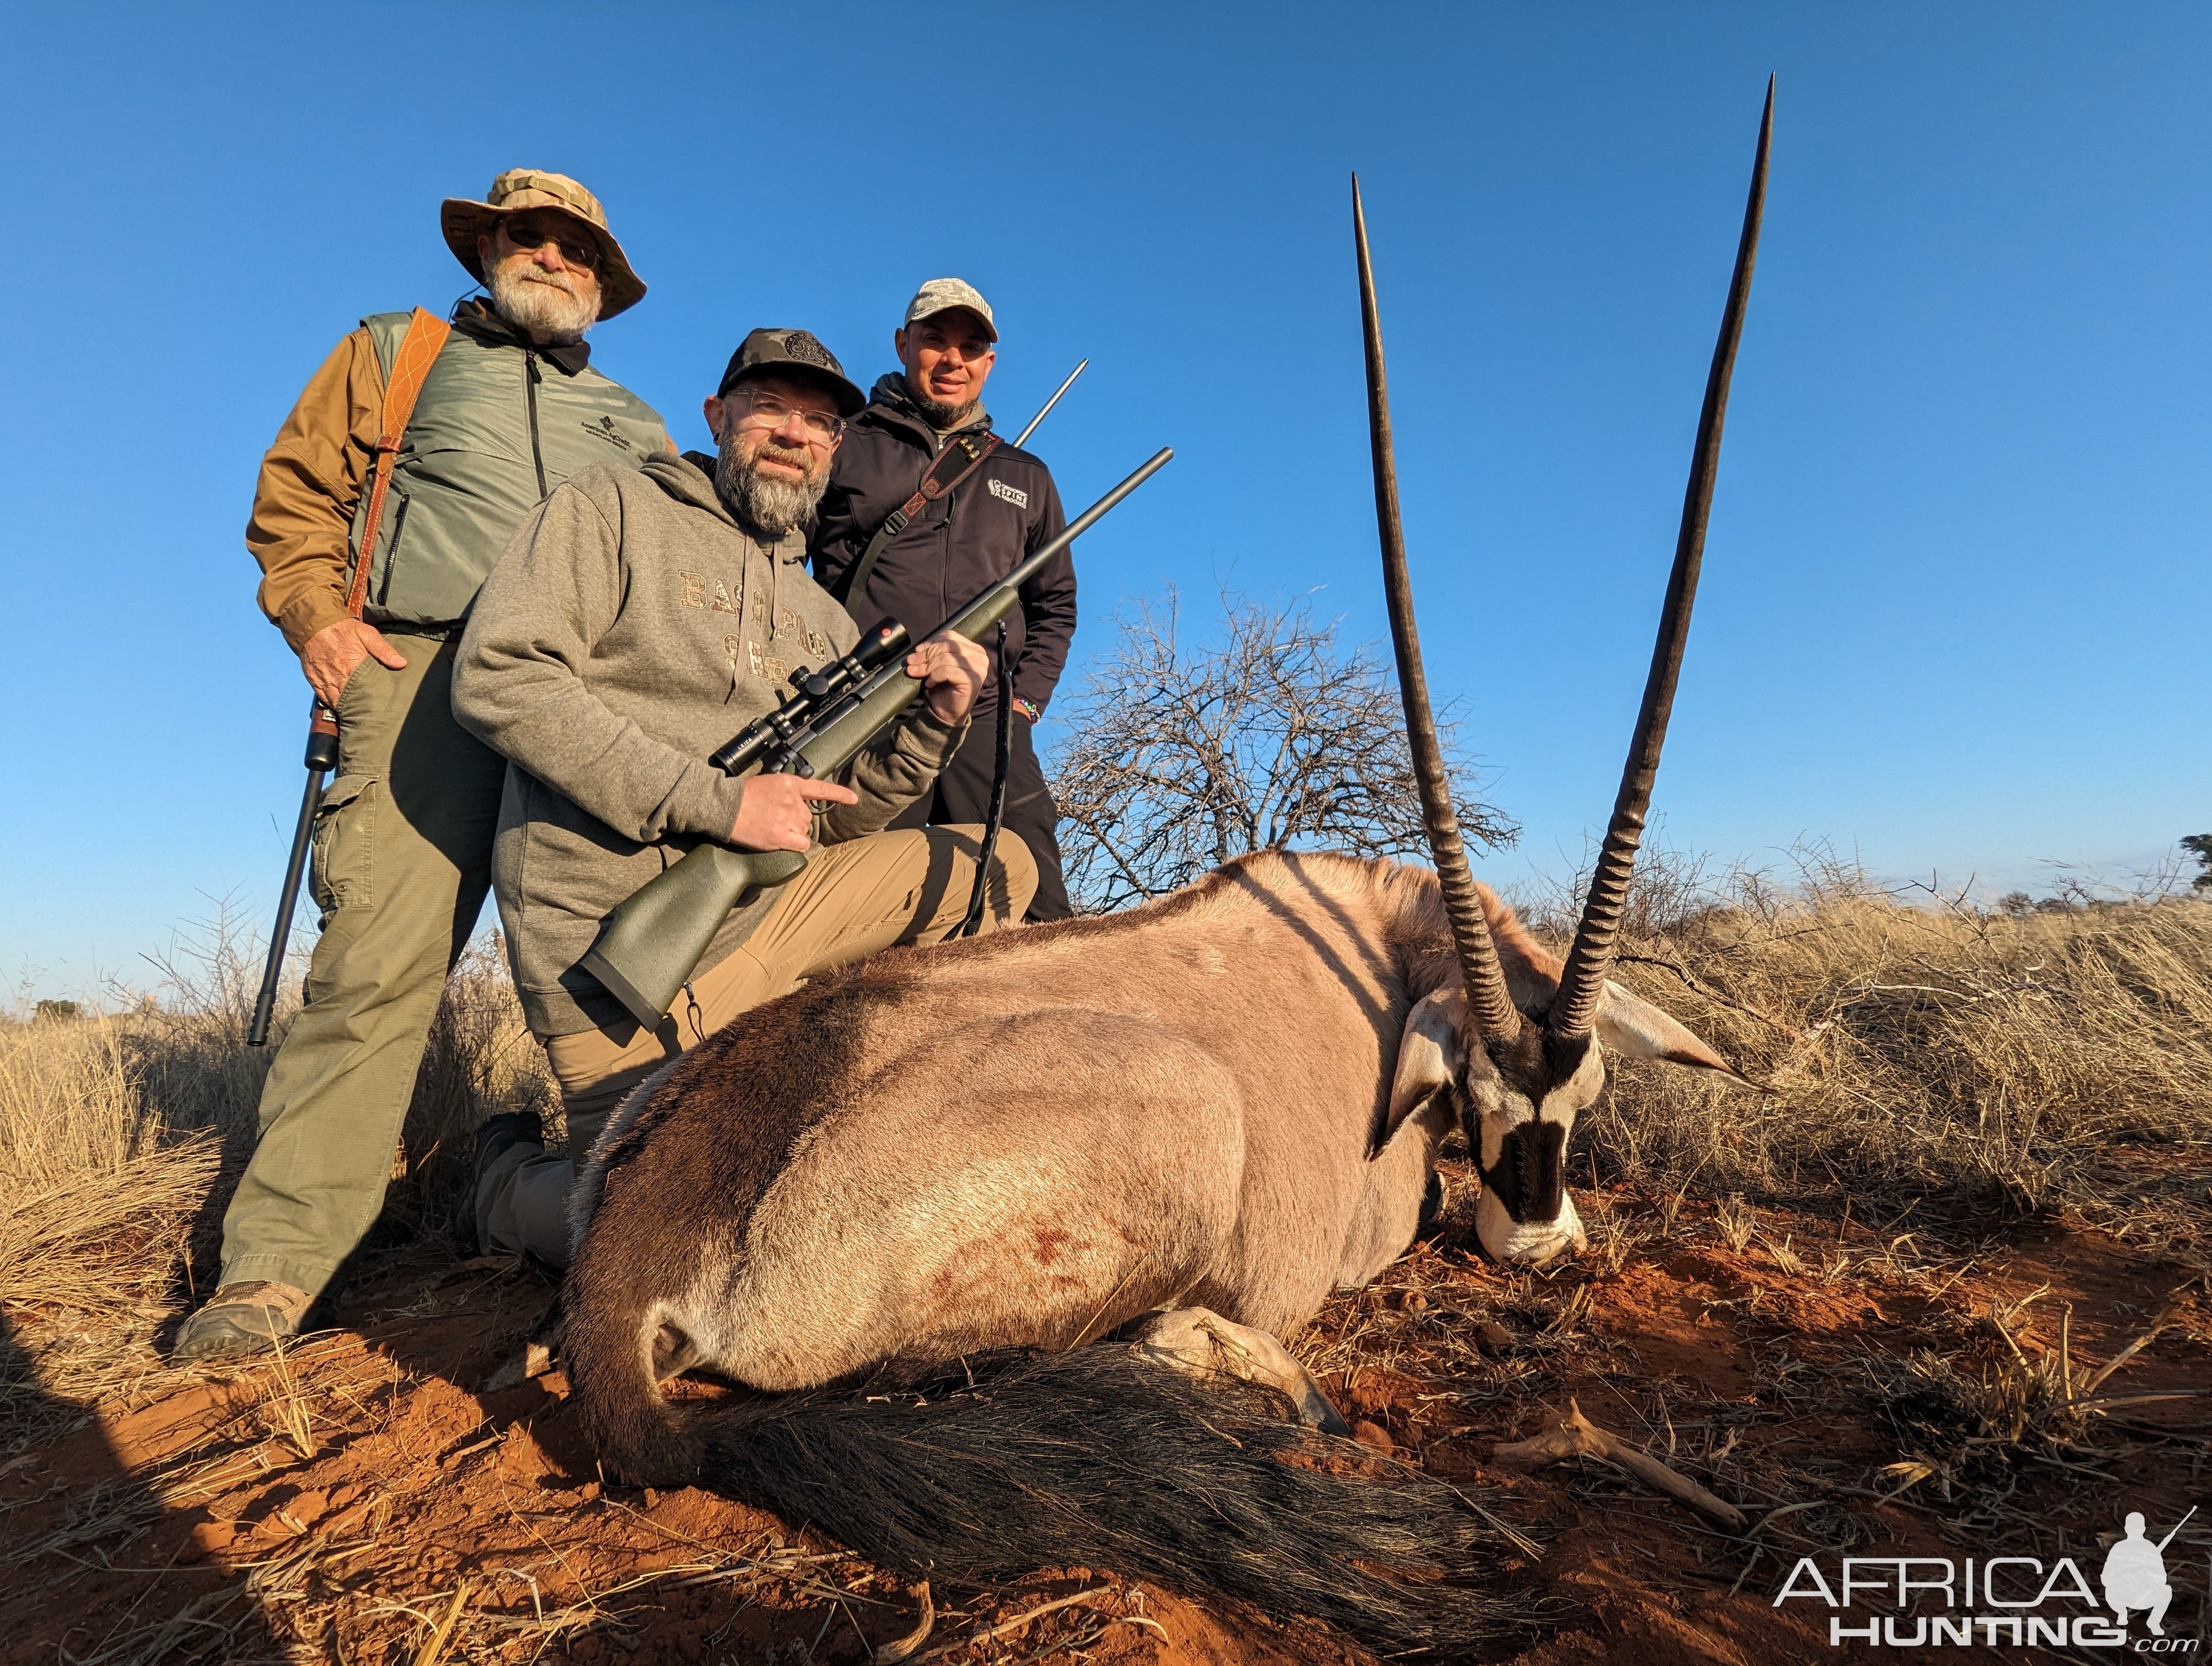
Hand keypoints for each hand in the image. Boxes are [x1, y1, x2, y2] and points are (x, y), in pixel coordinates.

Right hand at [301, 618, 406, 707]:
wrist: (314, 624)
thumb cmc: (343, 629)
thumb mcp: (367, 634)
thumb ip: (383, 650)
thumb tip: (401, 663)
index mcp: (353, 666)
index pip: (366, 690)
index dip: (375, 700)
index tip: (384, 706)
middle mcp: (338, 677)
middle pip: (352, 699)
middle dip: (362, 708)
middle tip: (374, 714)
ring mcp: (324, 681)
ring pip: (337, 702)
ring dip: (347, 709)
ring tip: (360, 715)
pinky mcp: (314, 681)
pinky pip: (324, 699)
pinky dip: (333, 705)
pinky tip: (343, 709)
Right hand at [730, 772, 858, 852]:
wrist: (726, 806)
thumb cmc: (743, 795)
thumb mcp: (769, 783)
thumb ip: (787, 792)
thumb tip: (799, 805)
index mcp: (790, 784)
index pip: (820, 789)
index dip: (839, 794)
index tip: (854, 799)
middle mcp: (792, 801)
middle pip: (808, 817)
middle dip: (795, 820)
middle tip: (774, 818)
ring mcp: (787, 819)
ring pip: (803, 831)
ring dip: (792, 833)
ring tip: (771, 826)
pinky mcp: (780, 836)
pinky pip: (801, 845)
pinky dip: (795, 845)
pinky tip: (780, 840)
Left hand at [907, 631, 988, 725]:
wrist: (948, 713)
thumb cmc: (944, 687)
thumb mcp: (938, 664)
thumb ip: (934, 652)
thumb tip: (919, 648)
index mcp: (973, 650)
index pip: (950, 637)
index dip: (931, 643)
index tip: (917, 652)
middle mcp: (980, 657)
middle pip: (948, 645)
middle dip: (926, 654)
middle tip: (911, 663)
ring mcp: (978, 669)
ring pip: (947, 658)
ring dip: (927, 666)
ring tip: (916, 673)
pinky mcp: (973, 681)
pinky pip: (948, 671)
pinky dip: (934, 676)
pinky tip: (930, 684)